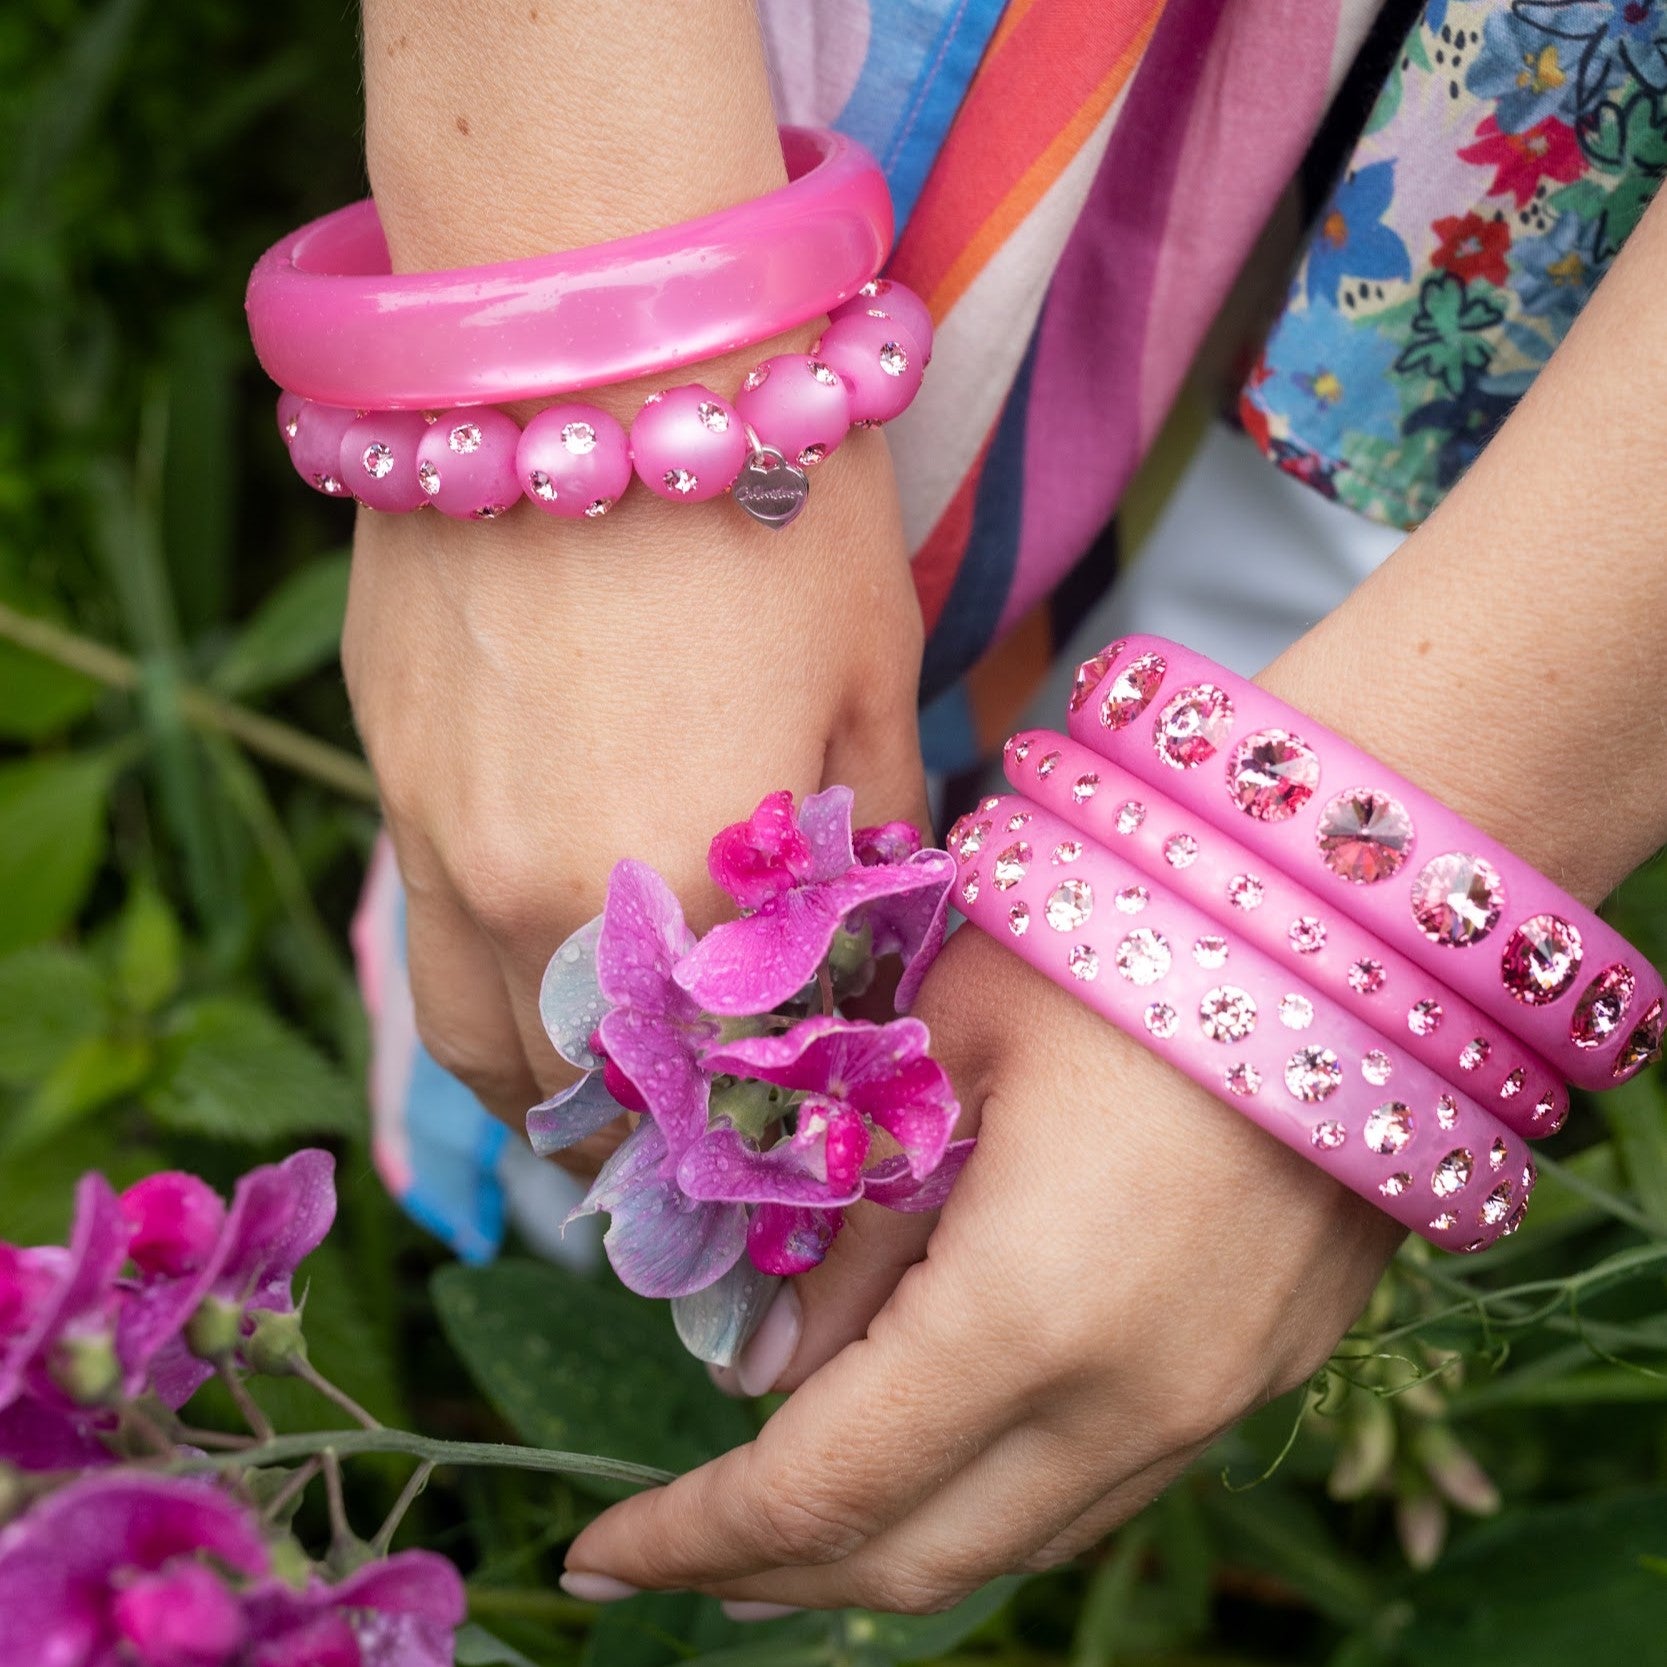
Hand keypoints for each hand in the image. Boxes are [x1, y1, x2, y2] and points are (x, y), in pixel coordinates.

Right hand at [341, 425, 927, 1144]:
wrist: (587, 328)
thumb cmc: (772, 496)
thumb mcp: (871, 676)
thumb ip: (869, 843)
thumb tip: (864, 941)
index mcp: (681, 894)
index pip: (709, 1091)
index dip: (748, 1134)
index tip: (776, 1154)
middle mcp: (532, 898)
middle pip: (566, 1096)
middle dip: (630, 1140)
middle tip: (685, 1136)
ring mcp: (432, 832)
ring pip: (464, 1032)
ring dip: (537, 1080)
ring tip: (601, 1071)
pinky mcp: (382, 757)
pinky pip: (427, 919)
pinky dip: (487, 968)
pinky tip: (549, 924)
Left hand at [562, 926, 1402, 1610]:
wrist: (1356, 916)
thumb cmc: (1125, 937)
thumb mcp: (941, 1048)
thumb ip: (845, 1226)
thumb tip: (756, 1372)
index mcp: (1031, 1313)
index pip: (821, 1485)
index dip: (696, 1535)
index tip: (603, 1556)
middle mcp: (1136, 1401)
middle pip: (917, 1556)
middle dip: (770, 1572)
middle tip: (668, 1557)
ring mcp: (1218, 1399)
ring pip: (1016, 1538)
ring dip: (884, 1543)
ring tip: (778, 1528)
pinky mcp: (1264, 1367)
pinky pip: (1099, 1484)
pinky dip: (988, 1494)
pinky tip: (936, 1449)